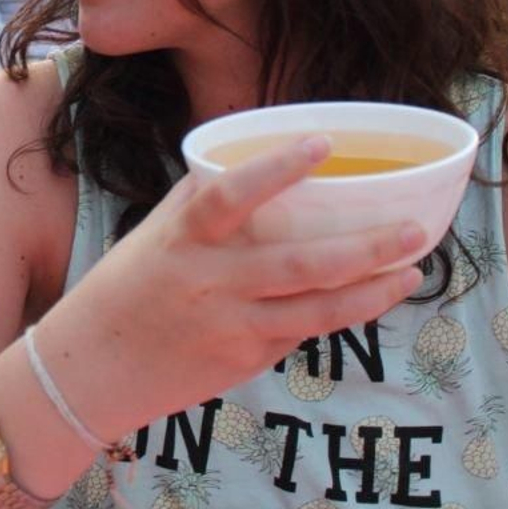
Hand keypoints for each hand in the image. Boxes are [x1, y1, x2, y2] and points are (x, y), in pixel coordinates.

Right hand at [40, 135, 428, 440]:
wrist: (91, 366)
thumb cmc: (124, 289)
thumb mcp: (154, 235)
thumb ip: (202, 202)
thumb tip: (254, 160)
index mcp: (183, 238)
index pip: (230, 194)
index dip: (277, 167)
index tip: (322, 142)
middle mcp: (210, 280)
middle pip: (301, 263)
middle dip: (367, 248)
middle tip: (415, 230)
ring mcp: (231, 324)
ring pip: (317, 308)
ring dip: (371, 290)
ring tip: (411, 272)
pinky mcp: (243, 359)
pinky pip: (302, 332)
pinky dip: (339, 313)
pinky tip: (370, 298)